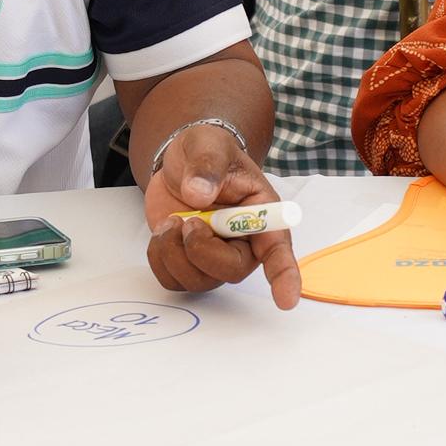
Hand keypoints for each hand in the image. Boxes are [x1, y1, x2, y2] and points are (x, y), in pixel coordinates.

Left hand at [143, 123, 301, 306]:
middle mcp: (243, 243)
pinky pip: (172, 280)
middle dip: (202, 251)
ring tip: (171, 221)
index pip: (279, 251)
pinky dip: (159, 258)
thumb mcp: (209, 145)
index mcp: (261, 215)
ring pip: (198, 280)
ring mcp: (215, 257)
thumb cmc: (207, 152)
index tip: (286, 300)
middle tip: (187, 221)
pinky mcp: (189, 263)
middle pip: (230, 270)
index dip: (285, 277)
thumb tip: (200, 194)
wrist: (181, 162)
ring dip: (174, 252)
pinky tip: (163, 233)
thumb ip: (208, 164)